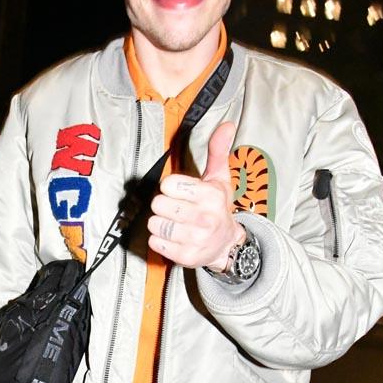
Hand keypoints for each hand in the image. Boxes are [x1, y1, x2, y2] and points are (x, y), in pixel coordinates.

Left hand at [147, 121, 245, 269]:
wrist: (227, 245)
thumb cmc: (218, 207)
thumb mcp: (220, 178)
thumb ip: (218, 150)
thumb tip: (227, 124)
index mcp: (210, 196)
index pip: (168, 185)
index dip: (170, 187)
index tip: (180, 192)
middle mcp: (205, 218)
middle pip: (158, 204)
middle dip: (163, 205)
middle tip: (175, 208)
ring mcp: (196, 240)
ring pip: (154, 224)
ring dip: (159, 222)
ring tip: (173, 222)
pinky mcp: (186, 257)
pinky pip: (155, 242)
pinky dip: (159, 239)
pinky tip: (173, 236)